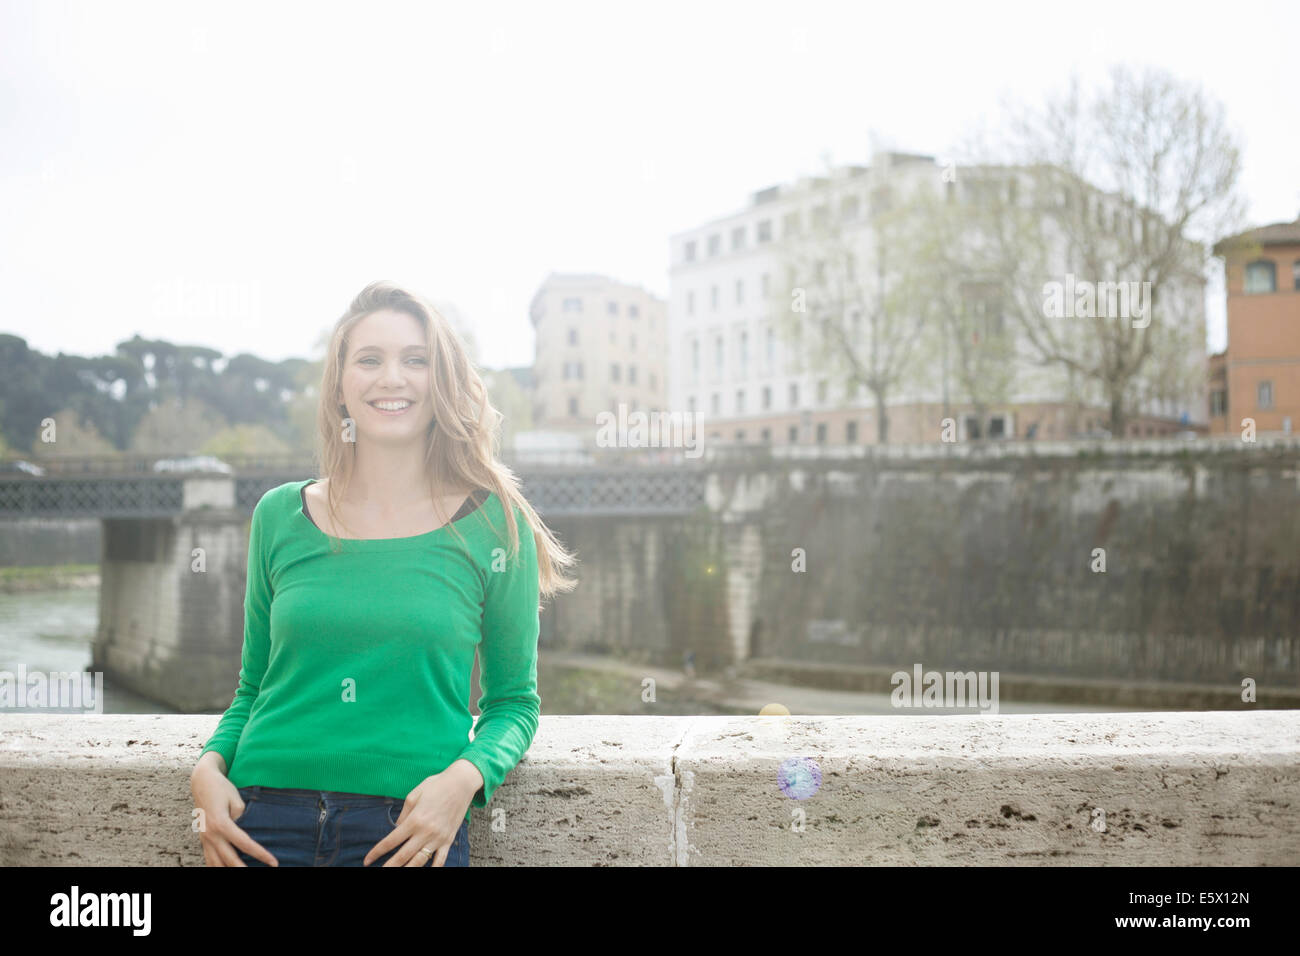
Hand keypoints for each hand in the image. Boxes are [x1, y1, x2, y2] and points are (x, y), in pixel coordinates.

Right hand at [191, 758, 277, 866]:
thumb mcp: (236, 800)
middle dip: (244, 869)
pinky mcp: (202, 839)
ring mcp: (204, 838)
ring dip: (228, 870)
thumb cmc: (221, 788)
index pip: (244, 844)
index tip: (273, 862)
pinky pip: (209, 859)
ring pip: (215, 864)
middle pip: (229, 859)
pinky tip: (227, 869)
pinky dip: (217, 867)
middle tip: (262, 873)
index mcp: (221, 824)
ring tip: (244, 873)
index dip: (260, 854)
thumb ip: (242, 818)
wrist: (202, 781)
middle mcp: (211, 834)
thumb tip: (248, 832)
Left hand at [365, 761, 480, 866]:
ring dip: (407, 870)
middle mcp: (425, 832)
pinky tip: (425, 872)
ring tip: (397, 873)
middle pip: (403, 856)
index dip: (377, 852)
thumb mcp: (414, 795)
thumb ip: (403, 814)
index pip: (391, 840)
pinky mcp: (449, 840)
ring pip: (419, 862)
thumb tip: (396, 828)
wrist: (461, 783)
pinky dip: (434, 869)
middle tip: (379, 871)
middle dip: (389, 866)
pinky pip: (440, 860)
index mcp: (414, 819)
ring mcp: (438, 838)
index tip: (368, 860)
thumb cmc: (436, 785)